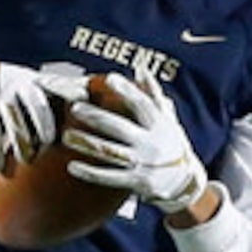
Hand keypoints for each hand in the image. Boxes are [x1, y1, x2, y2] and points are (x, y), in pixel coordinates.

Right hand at [0, 55, 82, 171]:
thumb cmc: (16, 86)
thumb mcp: (36, 81)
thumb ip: (61, 89)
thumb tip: (93, 94)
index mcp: (38, 80)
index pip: (58, 85)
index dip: (71, 92)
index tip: (84, 100)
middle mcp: (21, 84)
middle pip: (37, 105)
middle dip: (45, 124)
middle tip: (51, 141)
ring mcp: (1, 94)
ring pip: (13, 122)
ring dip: (20, 144)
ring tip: (27, 160)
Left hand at [64, 72, 211, 215]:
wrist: (186, 183)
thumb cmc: (171, 144)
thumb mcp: (168, 119)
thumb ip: (153, 94)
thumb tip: (139, 68)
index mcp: (159, 125)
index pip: (142, 104)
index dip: (127, 90)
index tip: (109, 78)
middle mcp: (151, 144)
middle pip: (120, 128)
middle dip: (96, 117)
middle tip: (75, 107)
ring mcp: (144, 164)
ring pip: (110, 153)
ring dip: (86, 144)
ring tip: (66, 137)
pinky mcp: (137, 182)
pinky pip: (110, 177)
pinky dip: (90, 173)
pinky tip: (72, 166)